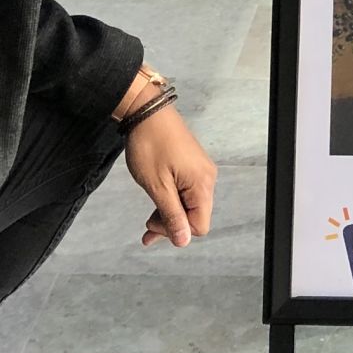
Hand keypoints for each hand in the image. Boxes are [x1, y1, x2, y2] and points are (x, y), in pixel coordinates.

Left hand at [125, 108, 216, 247]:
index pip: (200, 225)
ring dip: (169, 214)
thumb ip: (172, 215)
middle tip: (146, 228)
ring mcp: (200, 170)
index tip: (152, 223)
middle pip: (195, 215)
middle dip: (171, 225)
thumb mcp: (158, 186)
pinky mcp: (191, 165)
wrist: (146, 111)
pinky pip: (185, 191)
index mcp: (202, 184)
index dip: (177, 231)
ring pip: (189, 204)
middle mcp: (206, 178)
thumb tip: (184, 241)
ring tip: (147, 221)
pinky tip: (157, 203)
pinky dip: (171, 200)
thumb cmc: (150, 146)